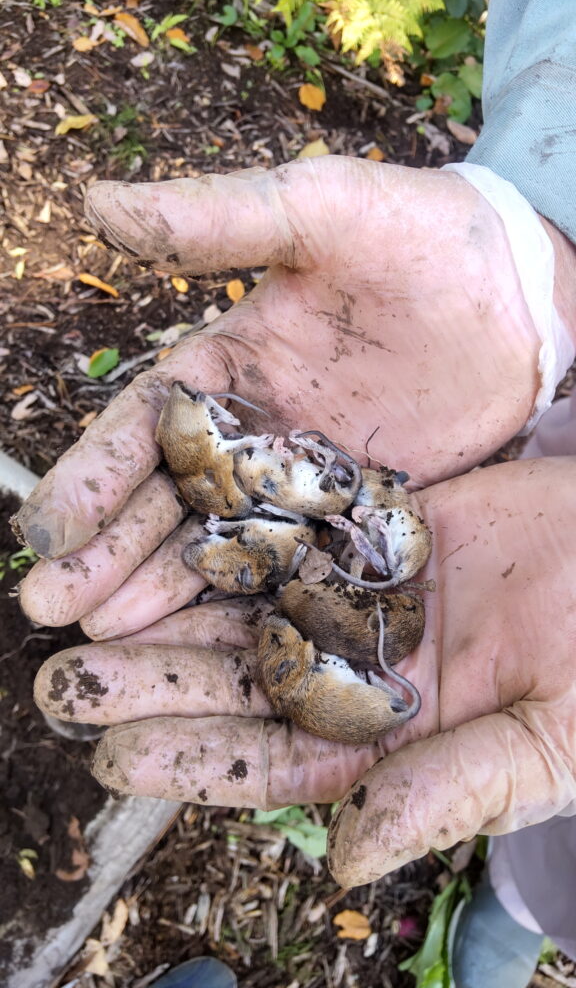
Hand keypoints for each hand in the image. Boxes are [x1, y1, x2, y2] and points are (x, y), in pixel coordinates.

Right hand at [17, 157, 547, 633]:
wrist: (522, 290)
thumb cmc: (419, 235)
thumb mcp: (316, 210)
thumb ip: (214, 221)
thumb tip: (95, 201)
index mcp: (227, 364)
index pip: (143, 428)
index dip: (91, 479)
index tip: (44, 532)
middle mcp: (255, 431)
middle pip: (166, 500)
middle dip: (107, 552)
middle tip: (51, 607)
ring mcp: (306, 481)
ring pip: (221, 542)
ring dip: (161, 588)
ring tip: (103, 635)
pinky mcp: (360, 513)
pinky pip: (298, 563)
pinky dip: (253, 598)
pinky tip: (207, 637)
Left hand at [33, 457, 575, 885]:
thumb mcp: (546, 744)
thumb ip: (449, 794)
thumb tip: (350, 867)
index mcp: (401, 735)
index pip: (279, 755)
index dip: (196, 760)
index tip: (113, 758)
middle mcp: (370, 666)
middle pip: (246, 676)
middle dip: (159, 679)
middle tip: (63, 684)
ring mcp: (372, 592)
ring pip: (255, 599)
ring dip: (177, 605)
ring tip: (90, 607)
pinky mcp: (386, 524)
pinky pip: (301, 524)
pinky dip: (242, 523)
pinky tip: (178, 522)